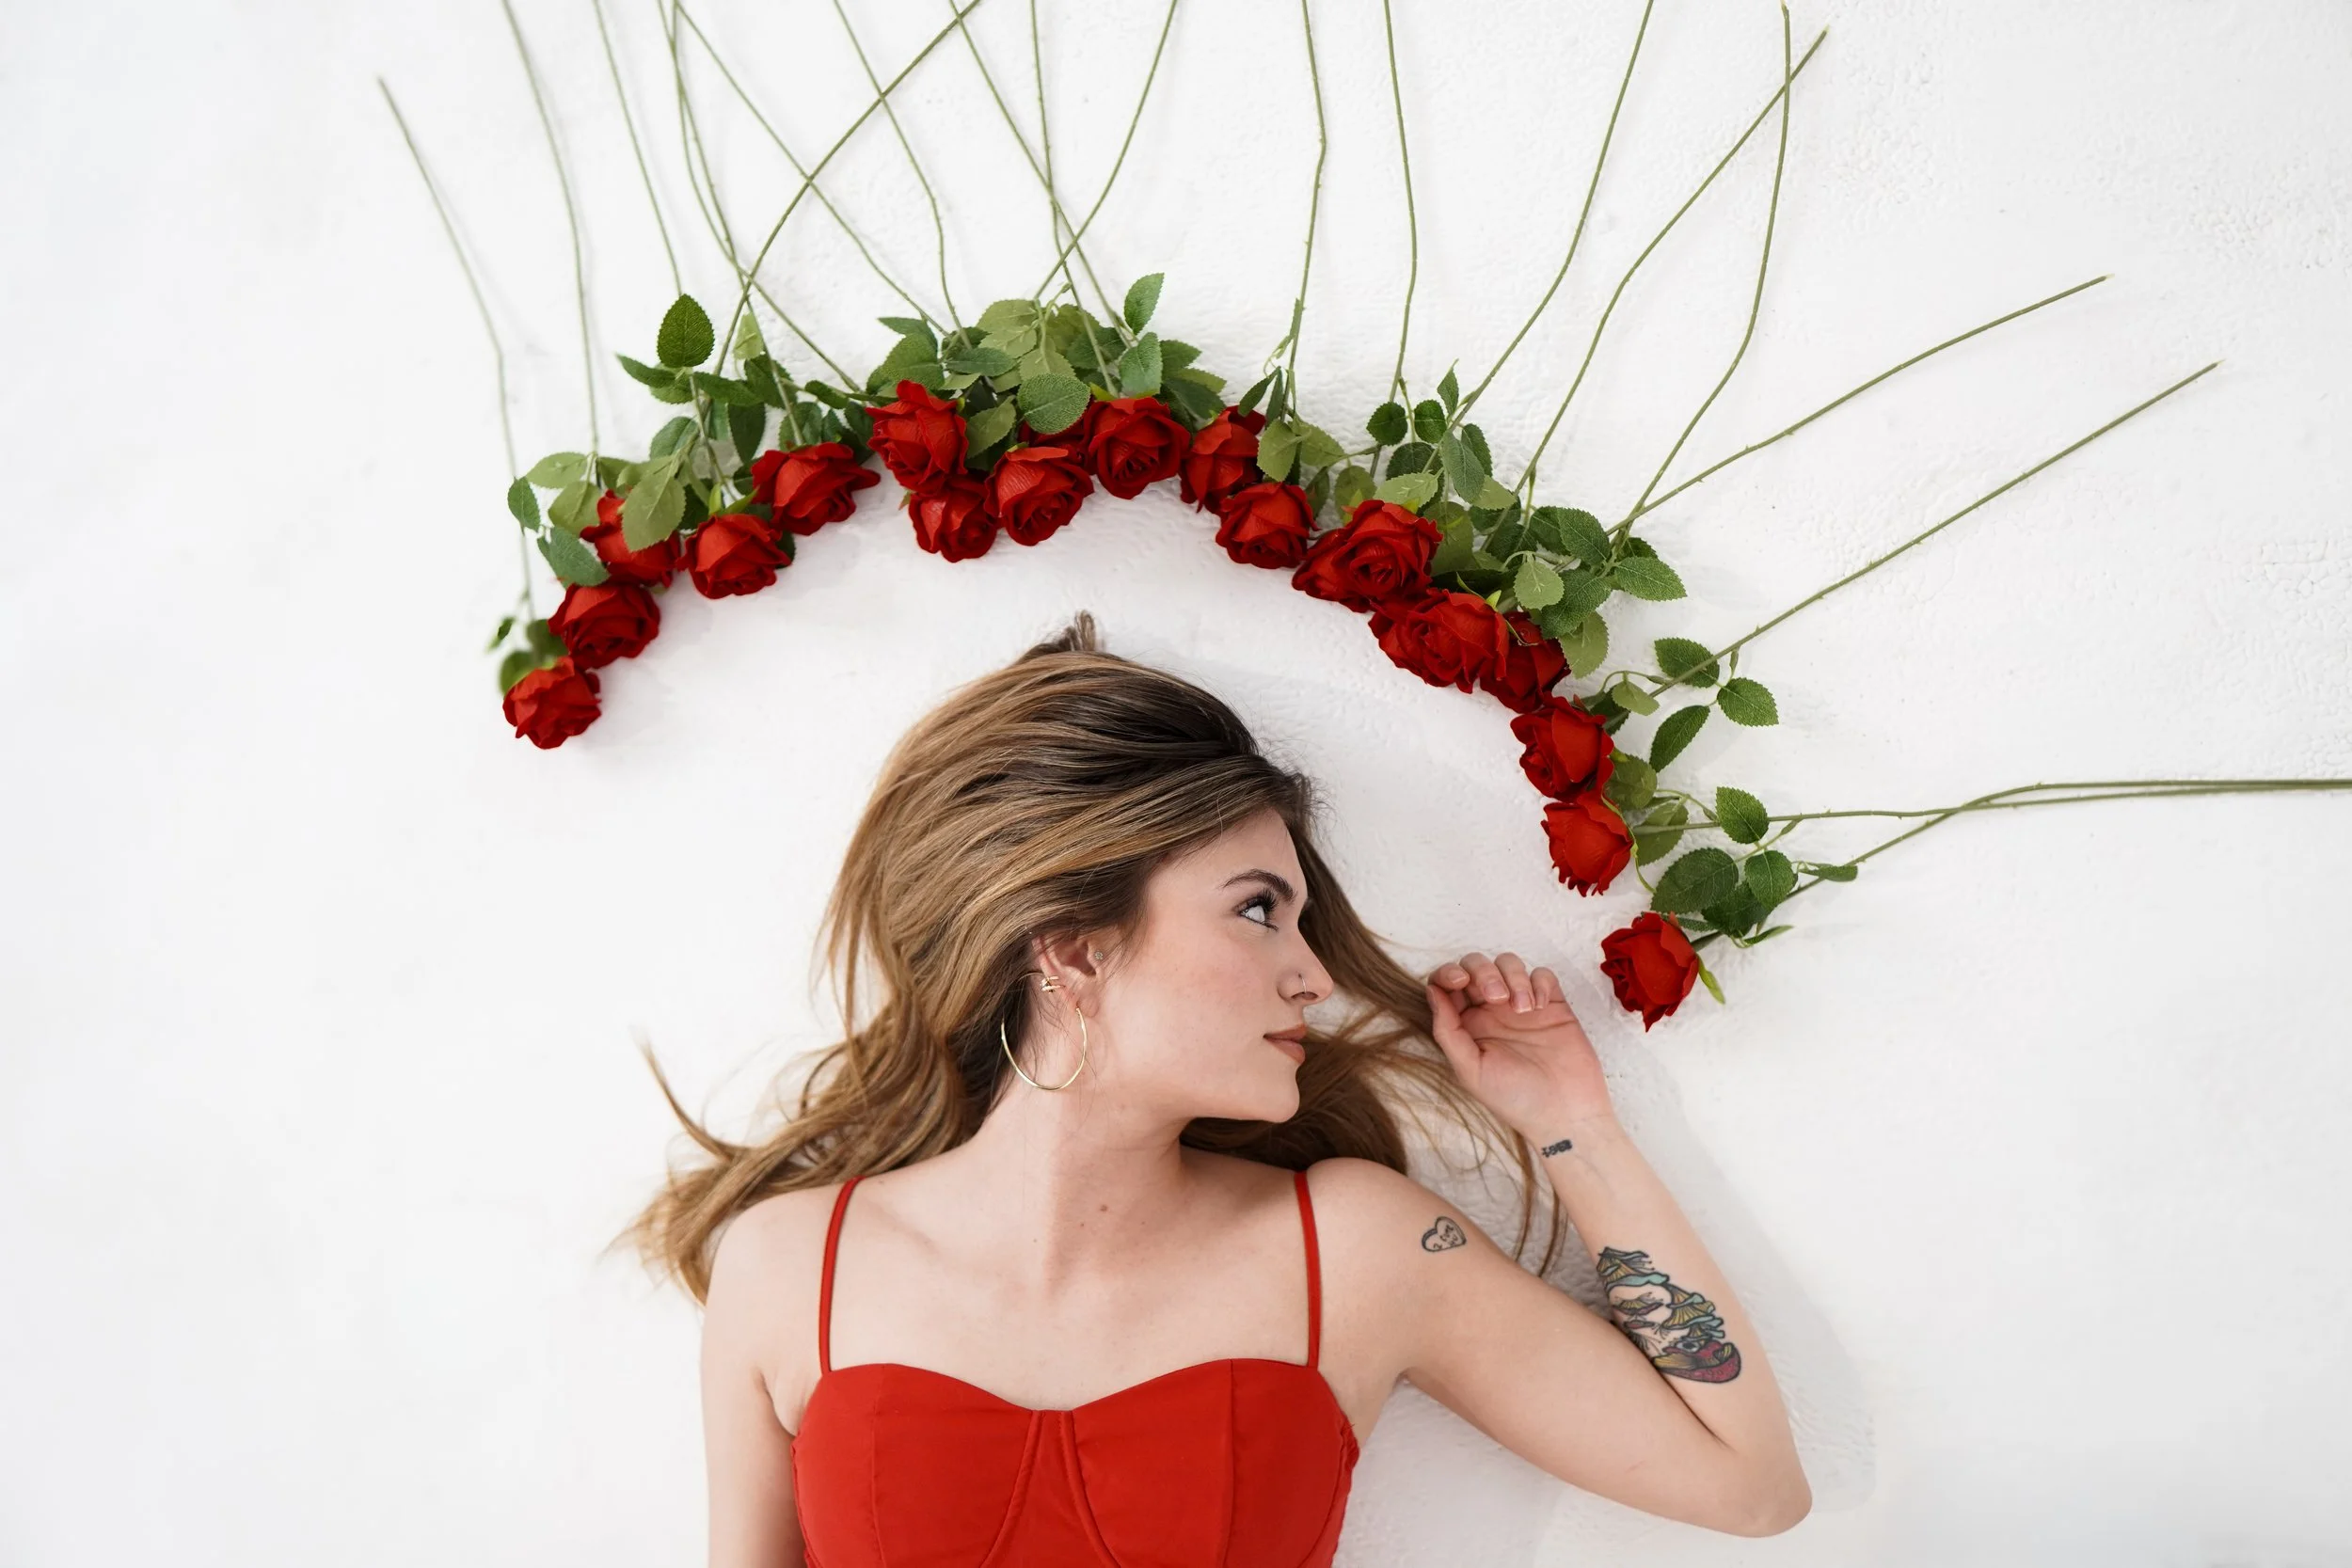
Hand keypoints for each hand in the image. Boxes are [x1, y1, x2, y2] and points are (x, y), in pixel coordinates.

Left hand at [1427, 951, 1615, 1142]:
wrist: (1564, 1113)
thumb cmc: (1514, 1099)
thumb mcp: (1470, 1070)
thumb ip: (1447, 1030)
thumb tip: (1432, 991)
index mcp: (1467, 1025)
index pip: (1448, 985)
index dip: (1448, 973)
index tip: (1460, 981)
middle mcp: (1491, 1011)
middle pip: (1477, 966)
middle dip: (1484, 971)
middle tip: (1497, 998)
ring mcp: (1522, 1006)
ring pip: (1509, 963)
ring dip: (1514, 977)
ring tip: (1524, 1009)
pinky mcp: (1552, 1005)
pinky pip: (1543, 974)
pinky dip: (1540, 982)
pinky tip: (1541, 1006)